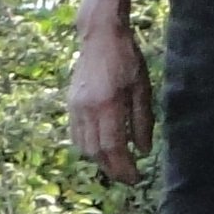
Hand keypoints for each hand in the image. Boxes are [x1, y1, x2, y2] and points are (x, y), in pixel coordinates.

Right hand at [68, 19, 155, 181]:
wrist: (100, 36)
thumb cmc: (127, 59)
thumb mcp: (142, 88)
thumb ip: (142, 121)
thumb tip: (143, 151)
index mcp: (109, 105)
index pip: (114, 148)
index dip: (124, 167)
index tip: (136, 178)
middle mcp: (88, 109)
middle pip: (97, 151)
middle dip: (112, 169)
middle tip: (128, 178)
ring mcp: (76, 106)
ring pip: (84, 146)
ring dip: (100, 161)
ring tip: (116, 166)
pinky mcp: (71, 103)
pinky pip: (76, 134)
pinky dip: (88, 147)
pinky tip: (101, 149)